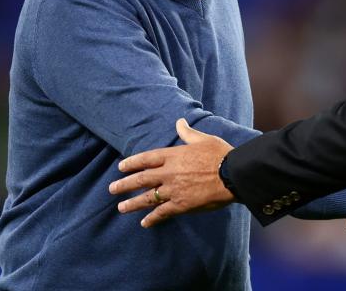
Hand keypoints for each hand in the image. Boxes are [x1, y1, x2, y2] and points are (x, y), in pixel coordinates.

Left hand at [108, 118, 234, 227]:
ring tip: (121, 208)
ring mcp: (173, 190)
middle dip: (124, 184)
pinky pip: (162, 212)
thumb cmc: (220, 154)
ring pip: (147, 197)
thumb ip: (188, 133)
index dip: (132, 163)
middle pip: (141, 179)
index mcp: (173, 155)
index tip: (121, 167)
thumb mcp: (204, 139)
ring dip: (132, 203)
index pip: (146, 159)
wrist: (232, 174)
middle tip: (112, 189)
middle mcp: (169, 172)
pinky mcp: (181, 205)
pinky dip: (152, 218)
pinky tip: (144, 223)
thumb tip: (180, 122)